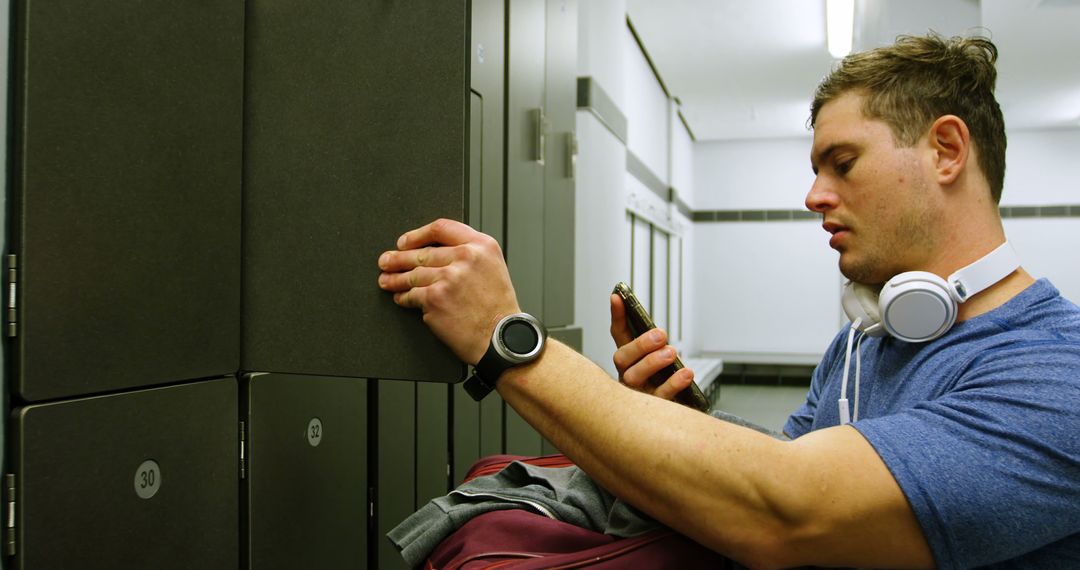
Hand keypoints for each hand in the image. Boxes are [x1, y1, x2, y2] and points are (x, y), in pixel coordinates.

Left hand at [377, 218, 520, 364]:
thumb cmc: (499, 308)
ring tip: (387, 280)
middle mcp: (465, 258)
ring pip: (412, 274)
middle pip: (422, 252)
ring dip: (396, 278)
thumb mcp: (493, 268)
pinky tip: (401, 298)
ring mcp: (448, 277)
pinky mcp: (435, 298)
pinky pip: (411, 295)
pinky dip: (403, 298)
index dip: (417, 235)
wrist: (501, 337)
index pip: (441, 228)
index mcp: (481, 246)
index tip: (405, 242)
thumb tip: (438, 252)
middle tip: (387, 261)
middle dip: (398, 258)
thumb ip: (470, 254)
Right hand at [609, 293, 695, 400]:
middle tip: (660, 335)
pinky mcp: (653, 409)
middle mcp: (628, 375)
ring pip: (635, 378)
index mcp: (629, 359)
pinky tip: (686, 373)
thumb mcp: (661, 359)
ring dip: (652, 362)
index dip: (617, 316)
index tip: (617, 297)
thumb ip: (657, 345)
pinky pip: (660, 396)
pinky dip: (673, 383)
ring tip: (671, 353)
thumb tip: (658, 330)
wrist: (675, 416)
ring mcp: (637, 393)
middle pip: (622, 358)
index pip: (619, 334)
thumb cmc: (666, 383)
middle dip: (640, 344)